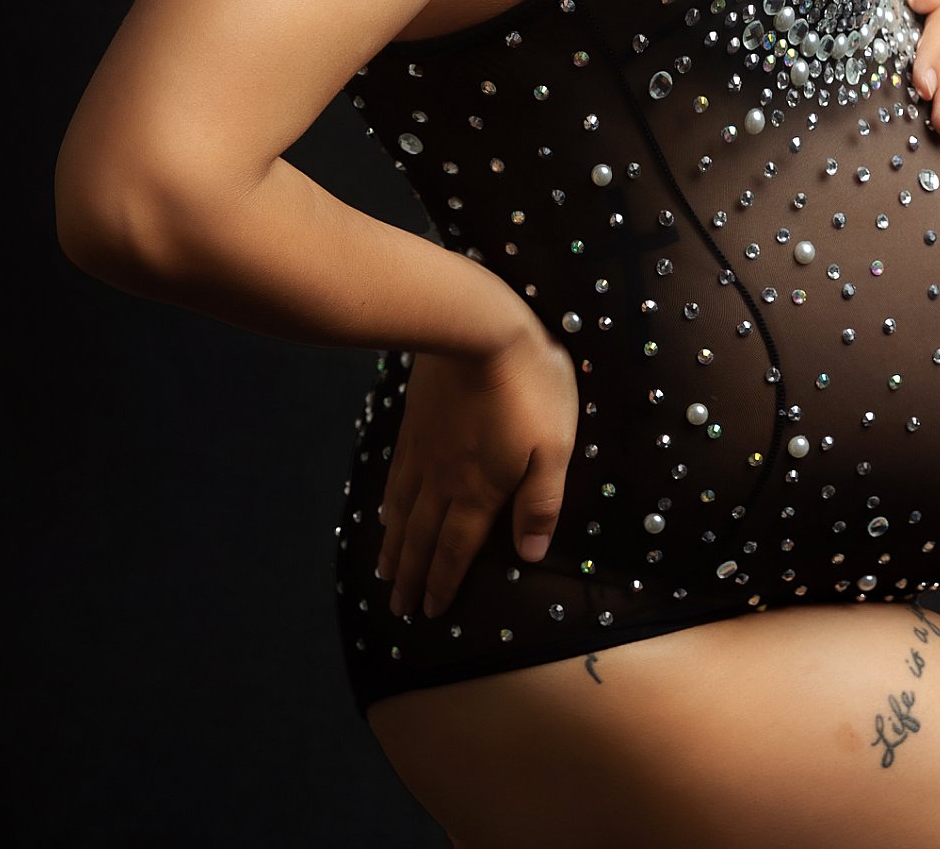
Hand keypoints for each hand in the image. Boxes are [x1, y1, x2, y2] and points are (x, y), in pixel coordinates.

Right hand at [375, 315, 578, 621]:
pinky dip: (388, 504)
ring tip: (385, 572)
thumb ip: (541, 502)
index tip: (428, 611)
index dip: (443, 583)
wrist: (477, 327)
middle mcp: (444, 480)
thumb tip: (529, 554)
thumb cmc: (529, 386)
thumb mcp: (555, 446)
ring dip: (395, 546)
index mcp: (481, 491)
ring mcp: (424, 451)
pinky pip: (395, 477)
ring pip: (403, 510)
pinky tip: (384, 511)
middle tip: (398, 607)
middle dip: (412, 576)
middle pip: (424, 538)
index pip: (457, 549)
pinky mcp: (414, 424)